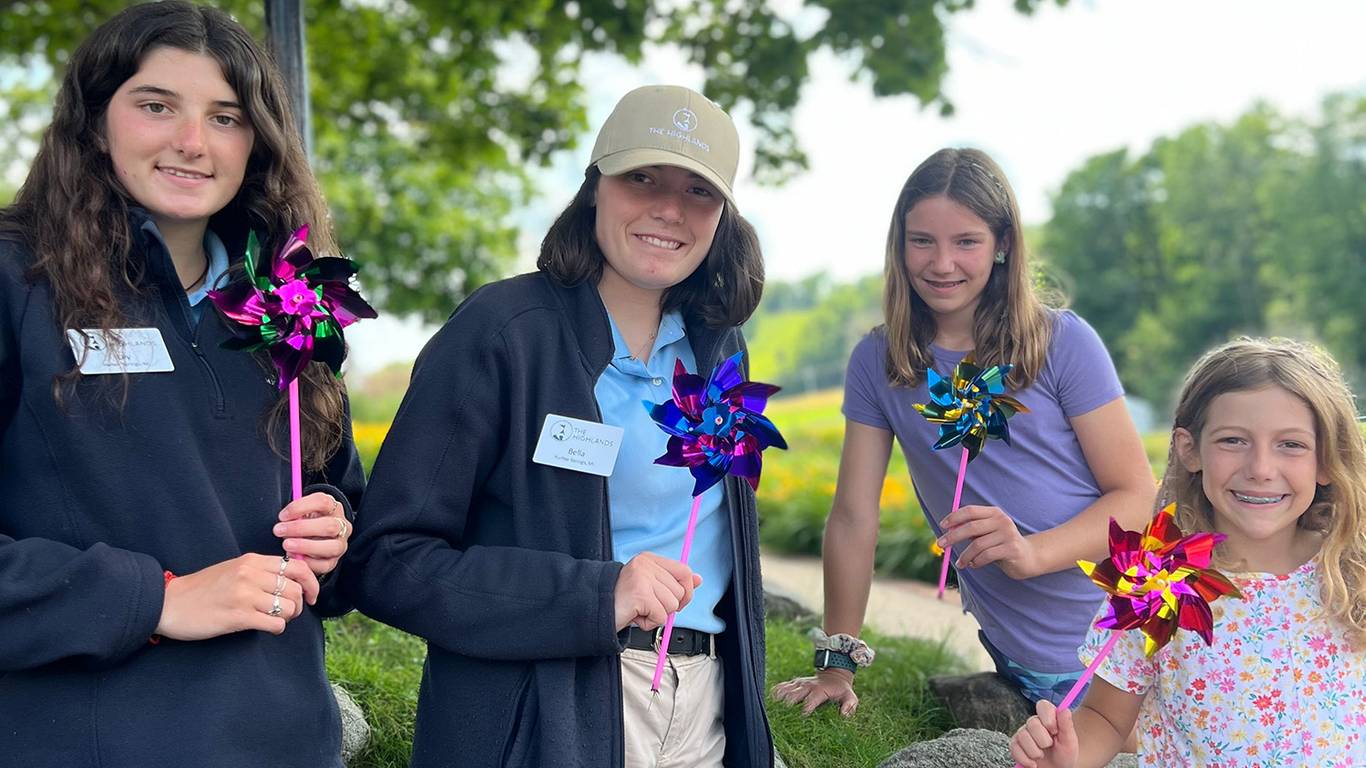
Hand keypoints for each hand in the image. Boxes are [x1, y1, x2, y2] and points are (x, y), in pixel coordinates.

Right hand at [155, 554, 321, 640]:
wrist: (169, 603)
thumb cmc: (203, 589)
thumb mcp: (234, 569)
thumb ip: (261, 571)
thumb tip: (292, 579)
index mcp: (251, 561)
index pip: (296, 567)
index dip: (311, 583)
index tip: (311, 595)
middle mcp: (251, 575)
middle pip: (296, 589)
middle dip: (299, 604)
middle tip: (289, 612)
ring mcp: (245, 595)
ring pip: (289, 607)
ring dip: (287, 617)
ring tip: (275, 620)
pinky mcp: (238, 616)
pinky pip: (275, 624)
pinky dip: (276, 628)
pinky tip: (266, 628)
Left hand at [272, 492, 349, 575]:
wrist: (313, 538)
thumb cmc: (304, 522)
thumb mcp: (301, 512)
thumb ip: (295, 513)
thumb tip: (284, 518)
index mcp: (333, 507)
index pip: (322, 502)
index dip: (300, 507)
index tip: (282, 515)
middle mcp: (342, 525)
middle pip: (329, 526)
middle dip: (301, 528)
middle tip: (279, 530)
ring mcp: (340, 544)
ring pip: (332, 547)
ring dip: (306, 546)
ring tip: (286, 545)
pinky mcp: (334, 561)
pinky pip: (325, 565)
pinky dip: (309, 562)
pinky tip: (295, 557)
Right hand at [613, 552, 701, 631]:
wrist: (594, 611)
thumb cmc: (623, 602)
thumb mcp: (651, 589)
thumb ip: (674, 583)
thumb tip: (699, 579)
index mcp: (649, 560)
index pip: (684, 572)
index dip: (685, 591)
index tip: (675, 602)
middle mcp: (646, 564)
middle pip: (681, 591)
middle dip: (668, 607)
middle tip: (648, 607)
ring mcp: (642, 577)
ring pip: (672, 605)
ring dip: (657, 615)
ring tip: (639, 611)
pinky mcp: (639, 593)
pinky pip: (660, 616)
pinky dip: (649, 623)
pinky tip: (635, 616)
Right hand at [770, 669, 858, 715]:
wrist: (835, 675)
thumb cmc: (842, 690)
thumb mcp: (850, 697)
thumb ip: (849, 705)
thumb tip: (844, 715)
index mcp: (821, 690)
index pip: (813, 699)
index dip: (808, 706)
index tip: (803, 713)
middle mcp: (809, 686)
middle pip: (797, 692)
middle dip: (791, 699)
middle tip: (785, 707)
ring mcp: (801, 683)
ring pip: (789, 687)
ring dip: (781, 694)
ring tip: (774, 701)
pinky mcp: (796, 683)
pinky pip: (785, 685)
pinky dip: (778, 689)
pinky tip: (771, 695)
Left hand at [937, 504, 1041, 579]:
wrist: (1028, 557)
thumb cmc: (1001, 544)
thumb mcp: (987, 534)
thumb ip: (972, 529)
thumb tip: (948, 531)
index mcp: (994, 513)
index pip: (971, 511)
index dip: (954, 517)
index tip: (942, 526)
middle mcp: (1002, 521)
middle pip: (971, 527)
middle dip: (953, 536)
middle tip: (940, 545)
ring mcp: (1008, 534)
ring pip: (977, 545)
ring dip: (964, 555)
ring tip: (960, 563)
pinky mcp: (1012, 549)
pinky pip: (986, 556)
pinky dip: (976, 562)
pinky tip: (973, 565)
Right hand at [1010, 699, 1077, 767]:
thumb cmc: (1064, 755)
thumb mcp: (1069, 741)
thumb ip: (1066, 725)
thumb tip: (1064, 709)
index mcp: (1048, 718)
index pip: (1043, 706)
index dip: (1048, 717)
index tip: (1055, 731)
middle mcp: (1033, 723)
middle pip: (1032, 723)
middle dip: (1043, 740)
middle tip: (1049, 746)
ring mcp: (1022, 733)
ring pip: (1022, 736)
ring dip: (1035, 752)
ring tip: (1042, 756)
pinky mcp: (1015, 745)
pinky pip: (1014, 748)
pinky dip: (1025, 759)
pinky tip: (1033, 763)